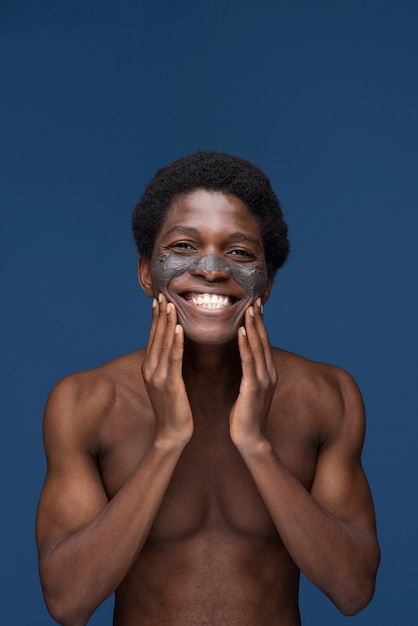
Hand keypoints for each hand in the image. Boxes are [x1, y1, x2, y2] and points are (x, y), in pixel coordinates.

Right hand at [142, 294, 193, 447]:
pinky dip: (175, 342)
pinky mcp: (169, 384)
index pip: (152, 338)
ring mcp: (158, 377)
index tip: (159, 299)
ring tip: (170, 304)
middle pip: (155, 336)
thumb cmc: (174, 409)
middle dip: (159, 315)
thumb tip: (173, 350)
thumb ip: (168, 366)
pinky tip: (179, 328)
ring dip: (166, 323)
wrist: (172, 434)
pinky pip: (173, 358)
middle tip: (163, 294)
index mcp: (150, 368)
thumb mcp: (167, 383)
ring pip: (163, 344)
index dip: (155, 318)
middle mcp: (150, 369)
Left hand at [229, 298, 277, 450]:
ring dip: (253, 326)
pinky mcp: (253, 387)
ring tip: (249, 308)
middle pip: (263, 340)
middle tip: (254, 299)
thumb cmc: (245, 416)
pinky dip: (246, 345)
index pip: (263, 343)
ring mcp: (263, 380)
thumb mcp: (249, 390)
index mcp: (267, 373)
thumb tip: (243, 361)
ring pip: (258, 347)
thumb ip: (249, 374)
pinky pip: (249, 361)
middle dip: (258, 319)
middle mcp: (268, 373)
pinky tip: (242, 331)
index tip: (255, 306)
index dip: (260, 324)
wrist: (250, 439)